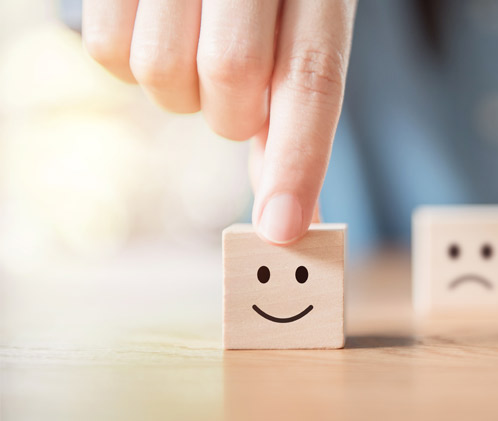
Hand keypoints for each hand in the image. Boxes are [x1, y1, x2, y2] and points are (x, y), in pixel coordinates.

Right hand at [82, 0, 356, 243]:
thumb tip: (293, 219)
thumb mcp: (302, 34)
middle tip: (235, 97)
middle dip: (232, 115)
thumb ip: (294, 115)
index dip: (299, 160)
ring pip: (161, 70)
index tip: (281, 229)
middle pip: (231, 77)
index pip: (312, 78)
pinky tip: (159, 33)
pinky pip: (105, 51)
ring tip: (195, 51)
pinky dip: (130, 63)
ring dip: (179, 91)